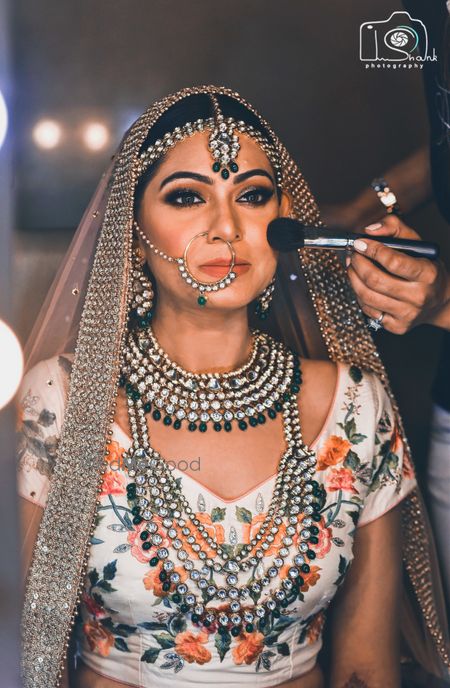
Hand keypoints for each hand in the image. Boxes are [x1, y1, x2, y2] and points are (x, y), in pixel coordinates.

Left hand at [346, 215, 449, 333]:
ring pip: (367, 297)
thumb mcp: (417, 243)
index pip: (394, 262)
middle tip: (353, 254)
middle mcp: (419, 296)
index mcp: (428, 274)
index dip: (372, 250)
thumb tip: (369, 231)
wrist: (439, 301)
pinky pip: (368, 310)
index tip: (360, 243)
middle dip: (357, 264)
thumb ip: (394, 227)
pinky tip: (360, 284)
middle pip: (375, 280)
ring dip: (353, 278)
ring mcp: (408, 314)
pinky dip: (359, 295)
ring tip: (352, 267)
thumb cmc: (425, 268)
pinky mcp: (396, 326)